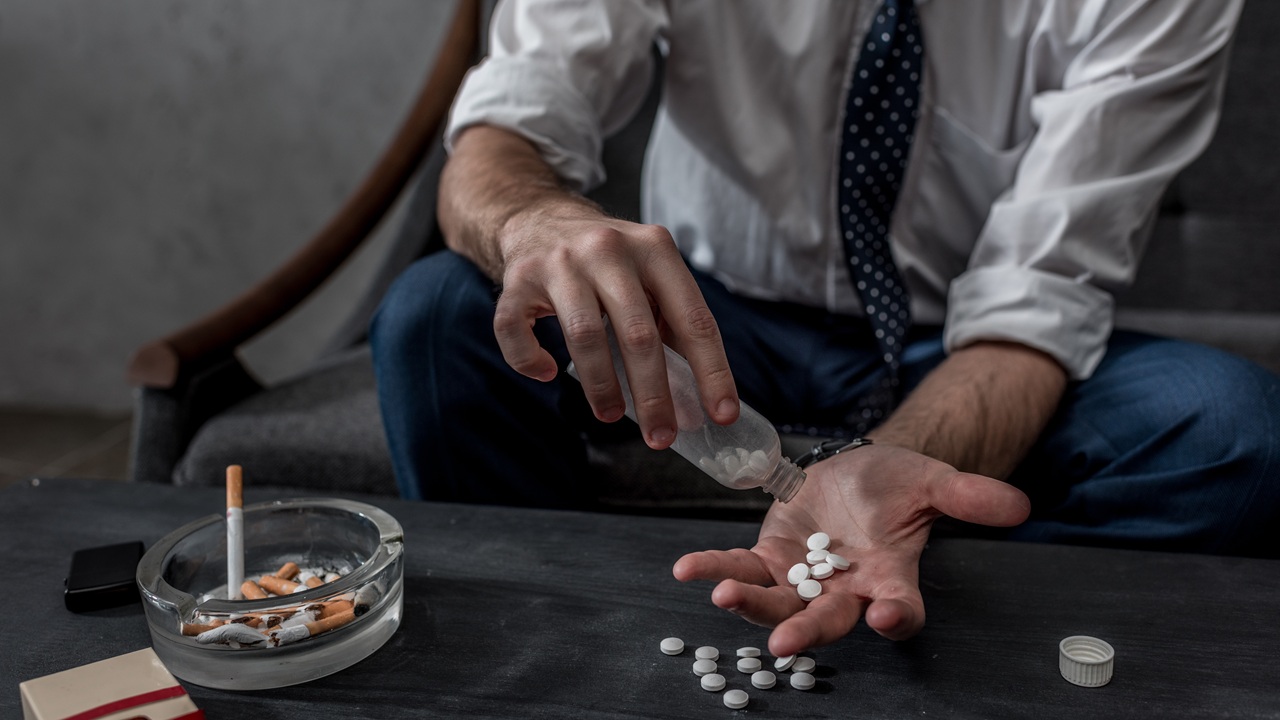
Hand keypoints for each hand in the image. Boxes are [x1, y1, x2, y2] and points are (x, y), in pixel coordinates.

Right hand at [494, 200, 738, 447]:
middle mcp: (609, 249)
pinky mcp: (518, 277)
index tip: (721, 413)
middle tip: (661, 436)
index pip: (693, 318)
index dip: (711, 370)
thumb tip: (696, 397)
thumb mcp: (650, 273)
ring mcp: (561, 262)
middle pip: (638, 334)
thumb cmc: (607, 261)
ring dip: (601, 387)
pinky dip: (530, 360)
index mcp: (655, 249)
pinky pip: (516, 329)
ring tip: (610, 415)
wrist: (540, 216)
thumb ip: (671, 322)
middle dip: (654, 394)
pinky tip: (548, 373)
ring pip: (583, 336)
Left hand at [672, 442, 1029, 655]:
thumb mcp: (933, 480)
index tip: (889, 616)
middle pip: (828, 622)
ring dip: (749, 605)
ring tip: (723, 598)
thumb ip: (968, 496)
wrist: (858, 471)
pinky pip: (741, 570)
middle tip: (783, 643)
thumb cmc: (898, 484)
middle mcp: (846, 590)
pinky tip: (688, 570)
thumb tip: (1017, 504)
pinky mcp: (771, 559)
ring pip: (777, 603)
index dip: (897, 617)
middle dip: (805, 633)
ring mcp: (804, 580)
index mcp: (891, 579)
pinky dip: (715, 570)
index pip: (901, 609)